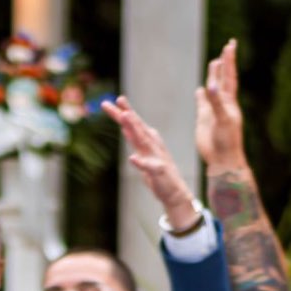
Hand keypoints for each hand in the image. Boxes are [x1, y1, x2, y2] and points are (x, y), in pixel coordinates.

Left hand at [103, 96, 199, 230]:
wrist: (174, 192)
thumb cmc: (158, 172)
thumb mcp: (143, 154)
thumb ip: (135, 140)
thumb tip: (124, 127)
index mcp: (147, 141)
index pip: (134, 125)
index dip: (125, 112)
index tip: (116, 99)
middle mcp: (152, 146)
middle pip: (138, 127)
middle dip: (128, 114)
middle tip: (119, 99)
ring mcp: (156, 157)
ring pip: (143, 141)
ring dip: (134, 129)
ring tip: (125, 116)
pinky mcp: (159, 172)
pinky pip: (149, 167)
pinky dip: (141, 162)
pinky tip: (132, 158)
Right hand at [195, 39, 245, 170]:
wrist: (222, 160)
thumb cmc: (227, 142)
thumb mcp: (223, 120)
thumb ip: (216, 103)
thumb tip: (211, 86)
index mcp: (229, 102)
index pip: (229, 77)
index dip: (229, 61)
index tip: (230, 45)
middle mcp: (222, 104)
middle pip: (223, 78)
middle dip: (225, 63)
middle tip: (227, 47)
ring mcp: (213, 111)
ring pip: (213, 89)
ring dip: (213, 76)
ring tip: (214, 62)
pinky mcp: (204, 119)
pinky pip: (203, 103)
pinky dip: (201, 95)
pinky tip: (200, 90)